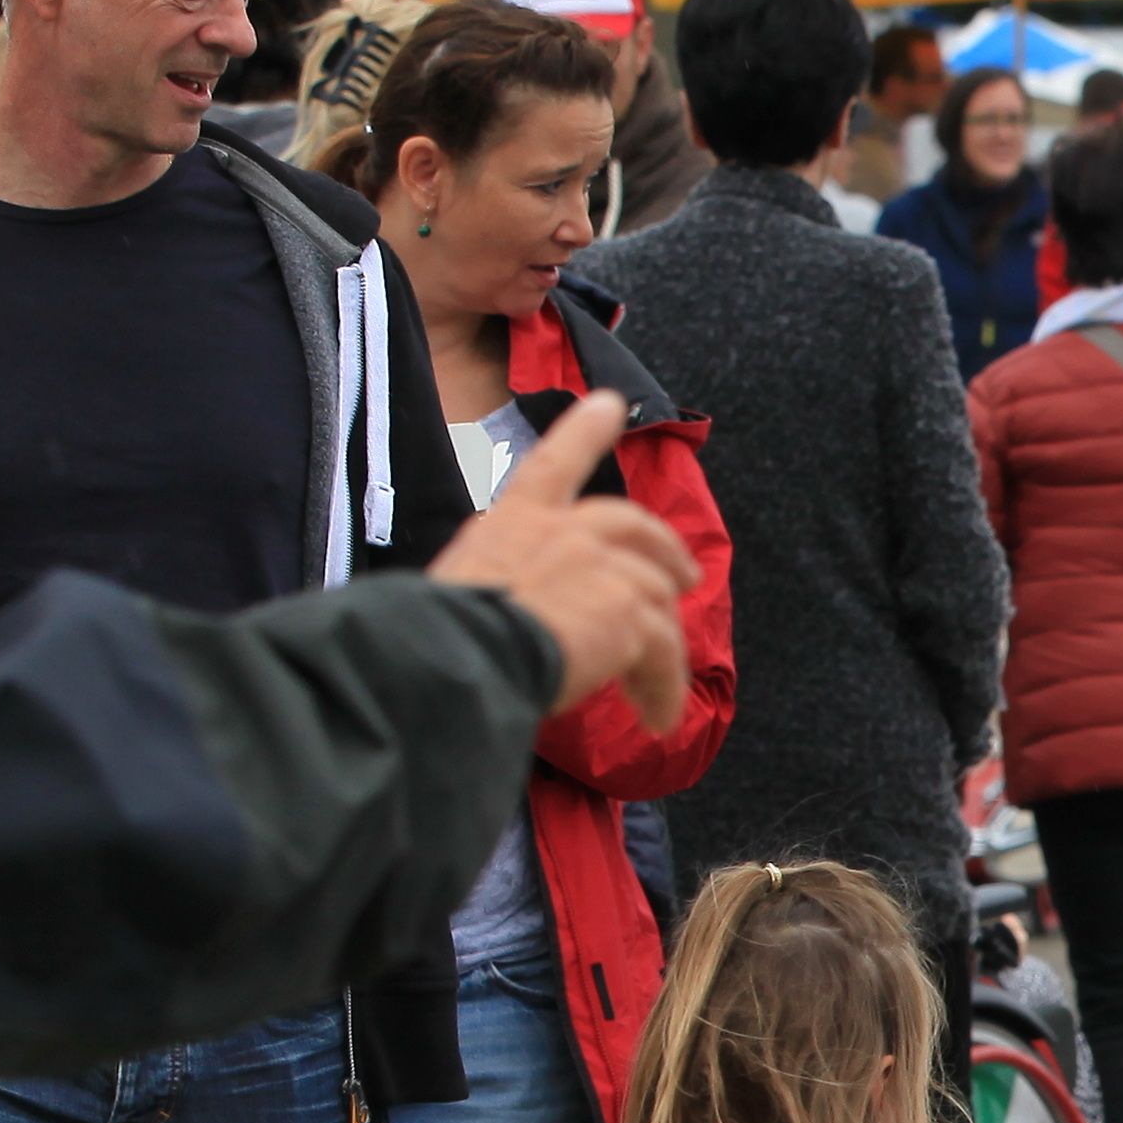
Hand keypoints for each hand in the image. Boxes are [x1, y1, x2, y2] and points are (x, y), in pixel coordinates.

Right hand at [425, 391, 696, 731]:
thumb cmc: (437, 638)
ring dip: (663, 650)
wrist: (457, 657)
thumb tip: (510, 626)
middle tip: (686, 580)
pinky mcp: (628, 609)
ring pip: (656, 599)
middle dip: (664, 549)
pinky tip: (657, 719)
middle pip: (630, 526)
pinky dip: (664, 688)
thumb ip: (499, 592)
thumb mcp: (461, 595)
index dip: (583, 430)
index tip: (609, 404)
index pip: (552, 462)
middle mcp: (560, 530)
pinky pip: (665, 651)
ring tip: (659, 695)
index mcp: (511, 523)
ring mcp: (600, 565)